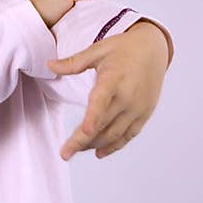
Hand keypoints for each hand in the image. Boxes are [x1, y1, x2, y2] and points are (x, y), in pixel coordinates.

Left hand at [47, 20, 169, 159]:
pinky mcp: (144, 114)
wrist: (153, 49)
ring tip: (76, 150)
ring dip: (95, 144)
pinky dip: (114, 146)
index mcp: (115, 78)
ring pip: (115, 134)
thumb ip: (73, 62)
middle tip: (65, 153)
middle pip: (104, 124)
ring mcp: (138, 107)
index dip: (92, 119)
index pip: (101, 101)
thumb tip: (49, 65)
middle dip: (83, 141)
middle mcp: (128, 96)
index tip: (82, 133)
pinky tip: (99, 152)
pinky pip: (128, 135)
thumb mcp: (98, 50)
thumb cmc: (123, 48)